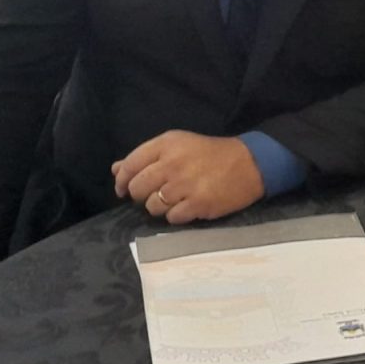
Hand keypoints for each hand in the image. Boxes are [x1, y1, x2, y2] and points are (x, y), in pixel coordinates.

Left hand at [111, 131, 265, 224]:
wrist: (248, 164)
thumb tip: (116, 170)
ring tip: (174, 200)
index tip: (124, 189)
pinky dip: (176, 216)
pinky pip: (171, 218)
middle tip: (154, 194)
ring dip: (159, 207)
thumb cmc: (209, 154)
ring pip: (152, 207)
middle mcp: (172, 163)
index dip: (122, 181)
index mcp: (166, 144)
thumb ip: (145, 157)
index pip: (130, 165)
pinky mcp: (197, 204)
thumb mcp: (177, 145)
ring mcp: (184, 185)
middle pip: (137, 189)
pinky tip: (187, 206)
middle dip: (141, 195)